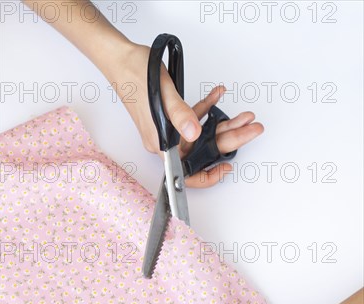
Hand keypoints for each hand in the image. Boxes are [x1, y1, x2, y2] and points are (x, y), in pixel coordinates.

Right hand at [108, 42, 263, 187]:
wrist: (121, 59)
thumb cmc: (135, 75)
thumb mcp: (162, 95)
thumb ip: (180, 115)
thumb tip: (194, 134)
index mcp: (161, 144)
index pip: (186, 171)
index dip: (207, 175)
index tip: (225, 168)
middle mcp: (165, 141)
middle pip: (202, 149)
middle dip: (229, 139)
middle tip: (251, 128)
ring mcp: (168, 130)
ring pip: (201, 134)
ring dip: (223, 123)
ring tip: (243, 116)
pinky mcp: (170, 117)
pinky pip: (192, 118)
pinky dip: (206, 108)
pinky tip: (217, 97)